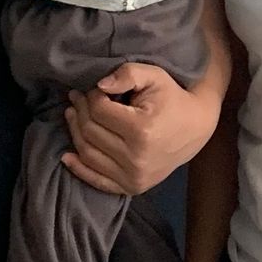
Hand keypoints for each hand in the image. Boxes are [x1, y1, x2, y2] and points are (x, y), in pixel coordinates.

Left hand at [63, 65, 216, 197]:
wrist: (195, 128)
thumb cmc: (172, 99)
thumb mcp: (154, 76)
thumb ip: (127, 74)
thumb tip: (99, 85)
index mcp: (142, 130)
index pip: (99, 111)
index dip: (90, 96)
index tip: (93, 89)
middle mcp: (136, 158)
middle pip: (90, 132)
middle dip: (80, 111)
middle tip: (77, 98)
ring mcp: (134, 177)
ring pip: (88, 154)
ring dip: (75, 132)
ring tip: (73, 115)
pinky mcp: (132, 187)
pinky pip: (97, 180)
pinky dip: (79, 169)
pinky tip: (67, 155)